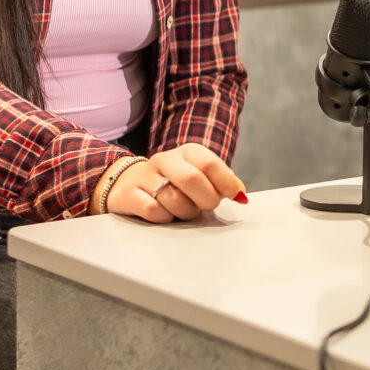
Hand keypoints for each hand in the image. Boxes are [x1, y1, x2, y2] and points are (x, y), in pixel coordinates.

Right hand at [107, 143, 243, 222]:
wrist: (129, 183)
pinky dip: (164, 217)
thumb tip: (240, 194)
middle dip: (206, 199)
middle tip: (207, 206)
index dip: (224, 183)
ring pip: (173, 199)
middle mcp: (165, 160)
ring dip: (185, 212)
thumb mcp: (199, 176)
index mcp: (188, 152)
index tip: (230, 196)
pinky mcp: (129, 194)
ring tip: (184, 209)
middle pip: (192, 179)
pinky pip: (153, 211)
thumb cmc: (174, 183)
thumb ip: (222, 183)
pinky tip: (164, 213)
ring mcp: (145, 176)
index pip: (210, 163)